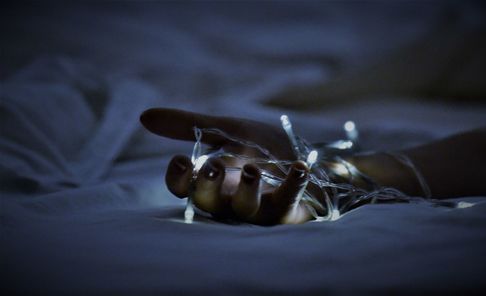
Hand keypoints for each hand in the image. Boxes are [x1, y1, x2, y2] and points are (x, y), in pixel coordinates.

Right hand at [140, 108, 316, 224]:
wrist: (301, 152)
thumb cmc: (259, 147)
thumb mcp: (226, 131)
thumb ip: (189, 125)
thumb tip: (144, 116)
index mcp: (211, 180)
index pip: (184, 188)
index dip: (178, 178)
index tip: (181, 160)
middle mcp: (230, 198)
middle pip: (209, 202)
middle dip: (207, 186)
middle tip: (211, 167)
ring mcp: (259, 207)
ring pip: (245, 208)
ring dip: (247, 190)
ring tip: (253, 169)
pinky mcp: (287, 208)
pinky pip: (288, 202)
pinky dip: (294, 184)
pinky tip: (300, 167)